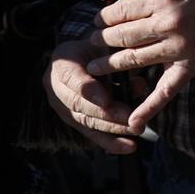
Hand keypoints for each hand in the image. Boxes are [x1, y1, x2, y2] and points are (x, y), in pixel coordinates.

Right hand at [43, 38, 139, 152]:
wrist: (83, 55)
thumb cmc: (98, 48)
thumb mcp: (105, 46)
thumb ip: (118, 62)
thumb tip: (138, 84)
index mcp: (62, 64)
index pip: (72, 79)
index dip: (89, 91)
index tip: (106, 100)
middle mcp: (56, 87)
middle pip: (80, 105)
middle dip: (107, 114)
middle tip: (131, 119)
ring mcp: (62, 106)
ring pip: (86, 120)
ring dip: (112, 128)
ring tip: (135, 130)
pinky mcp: (74, 119)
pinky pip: (91, 132)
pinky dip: (111, 142)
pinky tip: (129, 147)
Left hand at [84, 0, 194, 131]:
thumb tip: (120, 11)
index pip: (119, 12)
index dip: (103, 18)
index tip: (98, 22)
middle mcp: (168, 23)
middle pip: (121, 35)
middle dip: (102, 39)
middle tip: (93, 42)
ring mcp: (178, 48)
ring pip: (133, 59)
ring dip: (110, 65)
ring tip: (96, 67)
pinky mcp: (190, 67)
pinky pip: (165, 90)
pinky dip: (149, 108)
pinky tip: (134, 122)